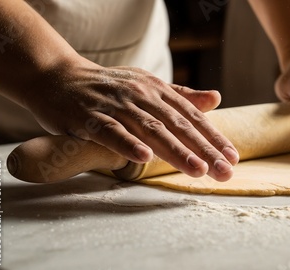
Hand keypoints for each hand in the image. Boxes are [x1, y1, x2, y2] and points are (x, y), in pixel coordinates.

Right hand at [24, 58, 238, 180]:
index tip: (232, 157)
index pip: (191, 116)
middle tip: (224, 171)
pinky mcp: (89, 116)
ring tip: (198, 170)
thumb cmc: (108, 87)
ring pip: (150, 129)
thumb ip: (181, 95)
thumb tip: (216, 99)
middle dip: (203, 149)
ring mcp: (115, 105)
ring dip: (175, 150)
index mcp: (157, 90)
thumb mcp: (147, 85)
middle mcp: (140, 95)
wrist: (57, 77)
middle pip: (177, 125)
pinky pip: (110, 131)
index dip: (213, 137)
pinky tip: (144, 157)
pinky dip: (127, 143)